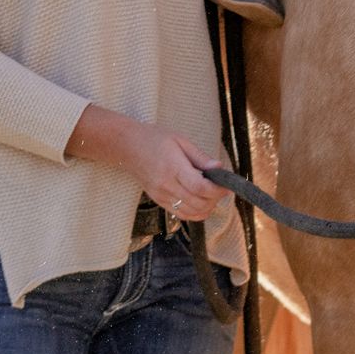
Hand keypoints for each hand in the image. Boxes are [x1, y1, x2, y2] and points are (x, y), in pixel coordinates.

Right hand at [68, 105, 231, 219]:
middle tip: (222, 190)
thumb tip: (220, 168)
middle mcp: (166, 185)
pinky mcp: (158, 201)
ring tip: (212, 196)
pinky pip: (180, 214)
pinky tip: (201, 202)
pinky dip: (195, 213)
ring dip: (206, 208)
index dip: (217, 190)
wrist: (127, 147)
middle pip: (198, 203)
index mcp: (173, 168)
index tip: (227, 186)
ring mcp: (161, 195)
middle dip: (215, 200)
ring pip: (190, 213)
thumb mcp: (181, 141)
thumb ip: (200, 157)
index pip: (200, 187)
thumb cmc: (155, 139)